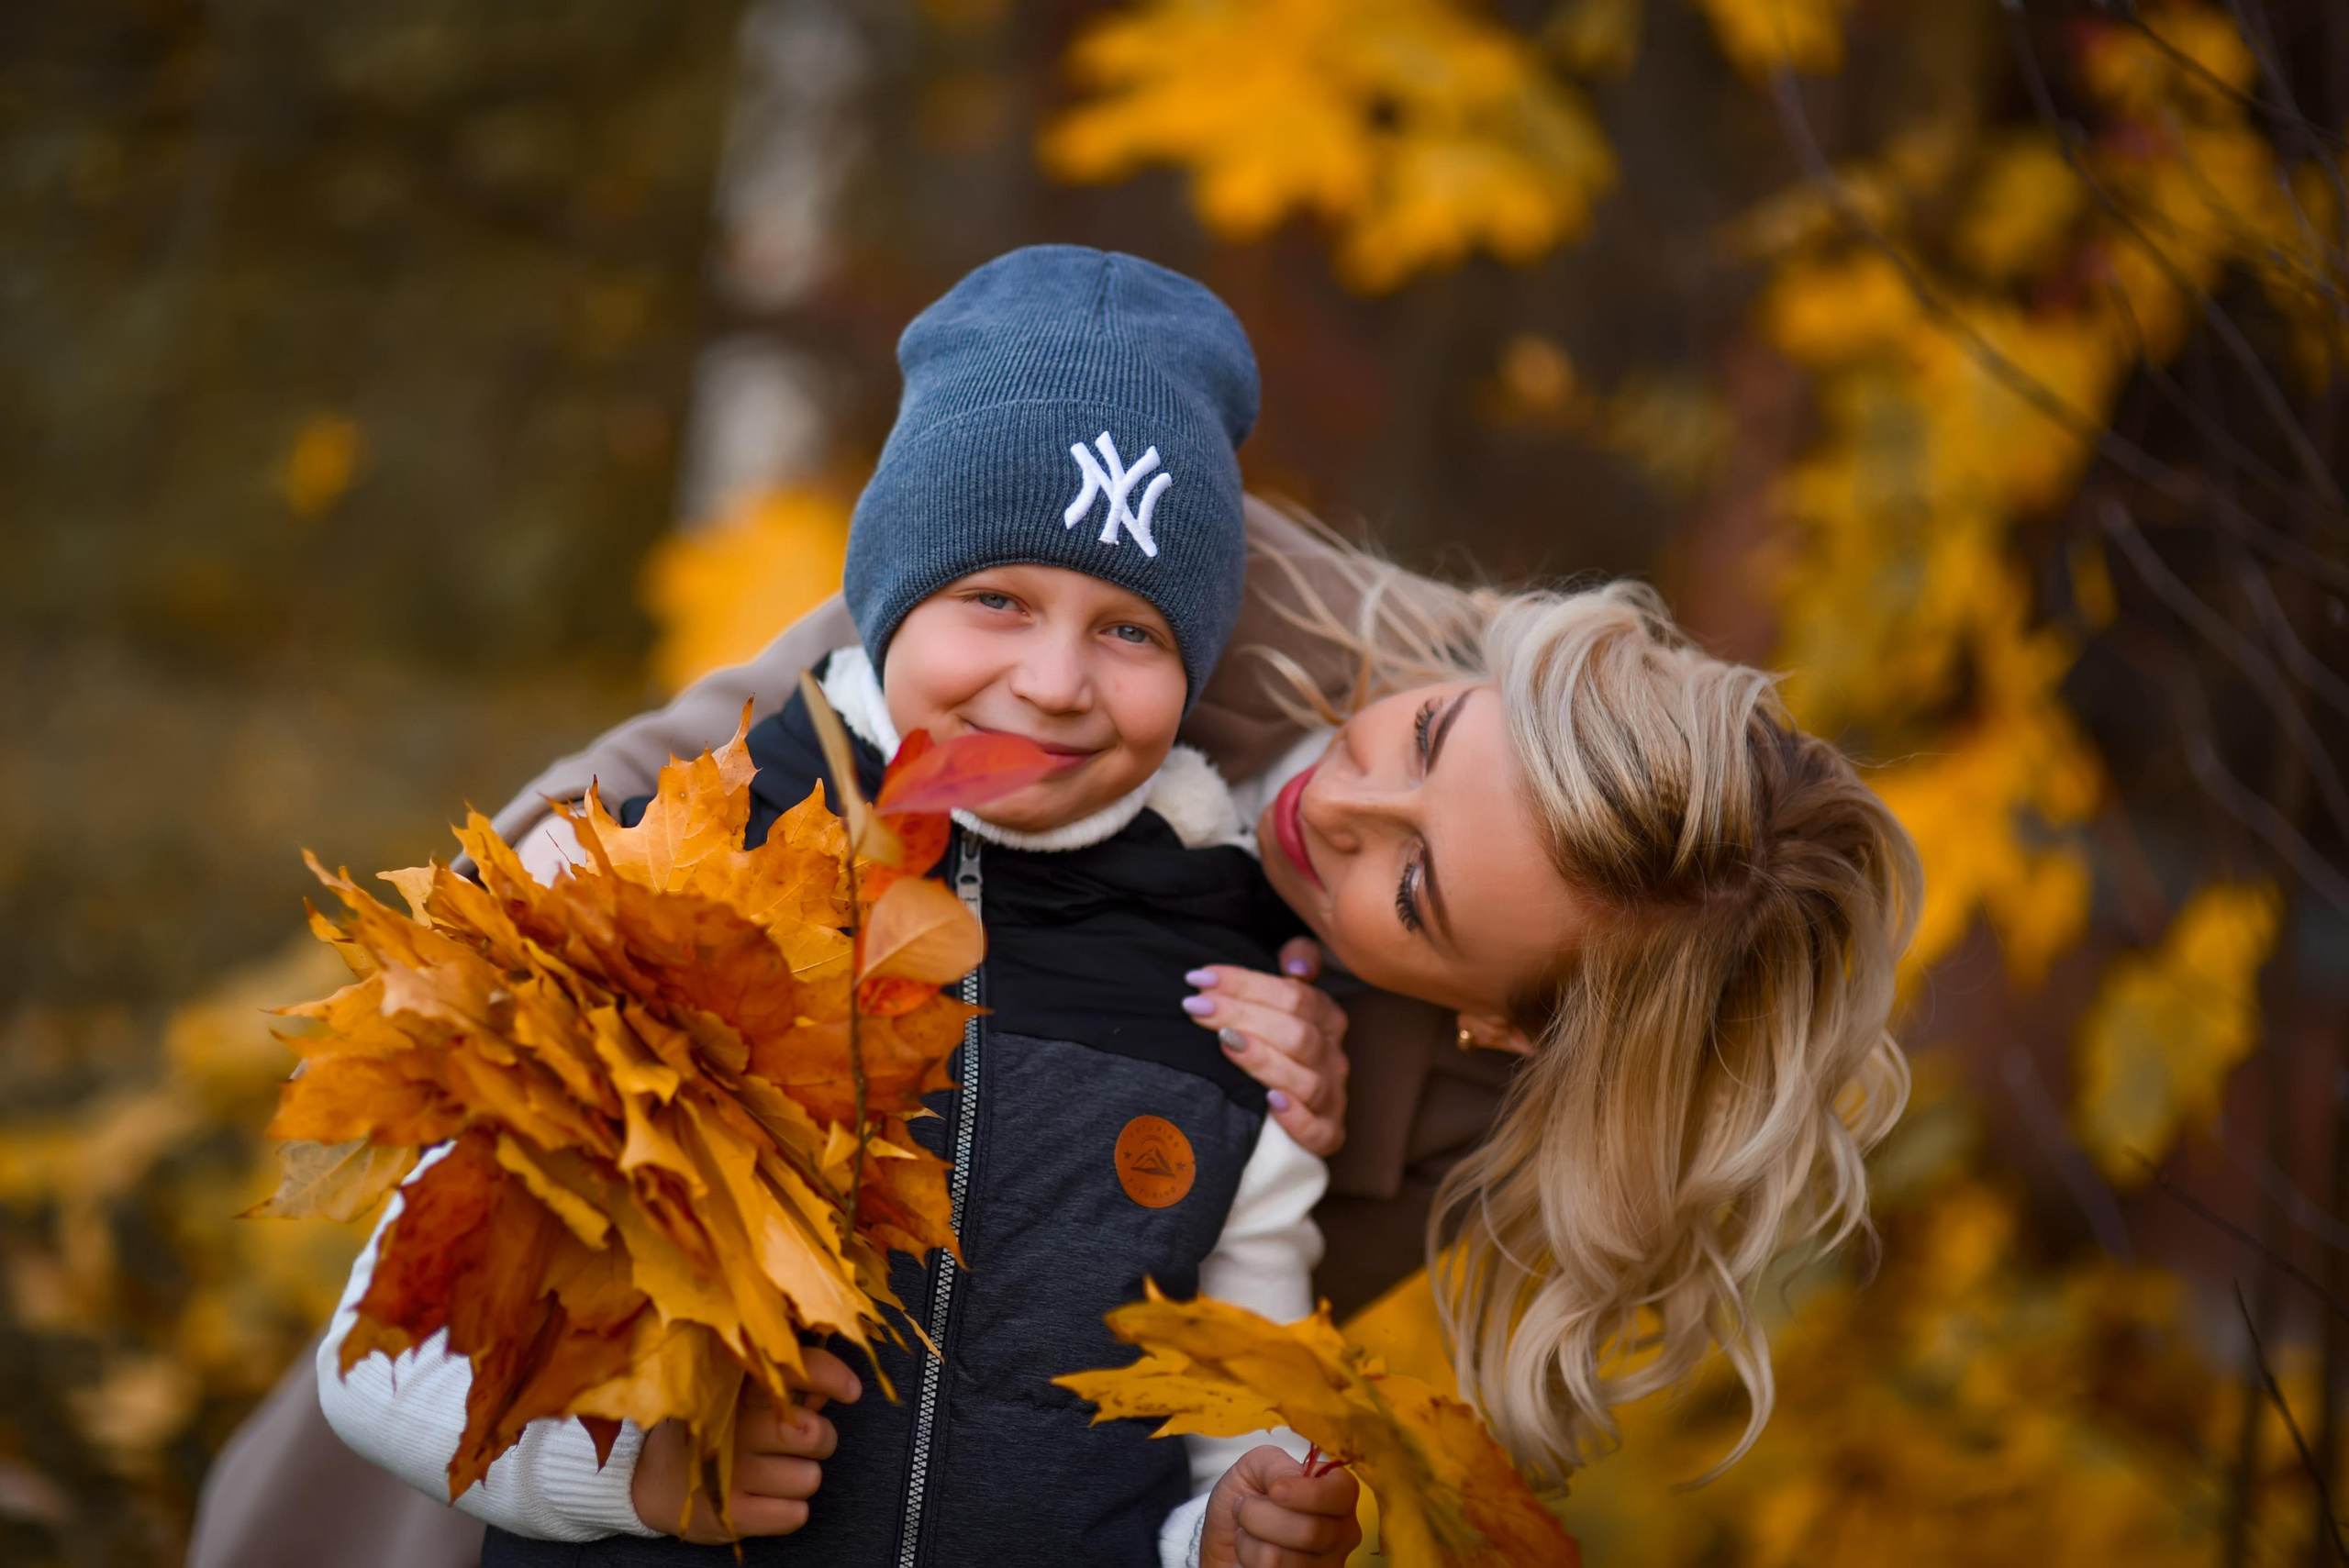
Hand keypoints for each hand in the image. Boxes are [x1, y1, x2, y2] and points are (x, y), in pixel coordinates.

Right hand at [629, 1347, 861, 1540]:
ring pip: (811, 1477)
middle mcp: (735, 1425)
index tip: (851, 1389)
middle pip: (816, 1433)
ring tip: (773, 1472)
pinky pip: (795, 1514)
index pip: (798, 1370)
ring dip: (801, 1477)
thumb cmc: (708, 1430)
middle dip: (818, 1439)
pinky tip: (767, 1498)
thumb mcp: (737, 1397)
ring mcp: (731, 1472)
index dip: (832, 1377)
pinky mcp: (729, 1514)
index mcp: (737, 1387)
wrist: (647, 1479)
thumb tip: (829, 1380)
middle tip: (797, 1441)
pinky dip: (789, 1509)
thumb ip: (785, 1386)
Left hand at [1183, 938, 1349, 1155]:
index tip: (1199, 979)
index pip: (1293, 994)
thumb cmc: (1274, 1039)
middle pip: (1295, 1032)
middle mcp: (1333, 1056)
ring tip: (1225, 1043)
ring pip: (1306, 1078)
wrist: (1278, 1106)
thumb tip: (1298, 966)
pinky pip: (1318, 1130)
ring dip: (1263, 1060)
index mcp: (1327, 1018)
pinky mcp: (1327, 1135)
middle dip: (1242, 1016)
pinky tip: (1269, 1102)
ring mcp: (1333, 1097)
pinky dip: (1296, 1117)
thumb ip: (1297, 959)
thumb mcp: (1284, 994)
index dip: (1245, 983)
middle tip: (1196, 1008)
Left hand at [1199, 1445, 1361, 1567]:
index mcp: (1337, 1494)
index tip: (1276, 1490)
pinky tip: (1251, 1555)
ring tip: (1248, 1534)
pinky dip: (1246, 1562)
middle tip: (1245, 1508)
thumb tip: (1294, 1479)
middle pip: (1310, 1531)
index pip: (1343, 1492)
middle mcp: (1340, 1533)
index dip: (1309, 1493)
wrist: (1224, 1539)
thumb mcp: (1255, 1466)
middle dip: (1259, 1516)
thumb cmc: (1245, 1499)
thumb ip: (1276, 1463)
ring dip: (1247, 1542)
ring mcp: (1325, 1566)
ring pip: (1278, 1558)